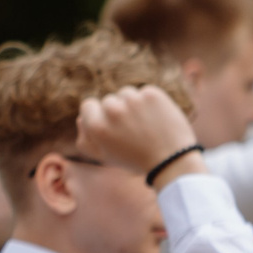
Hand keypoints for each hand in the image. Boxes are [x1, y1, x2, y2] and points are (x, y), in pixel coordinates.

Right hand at [76, 85, 200, 183]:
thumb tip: (81, 119)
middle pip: (109, 100)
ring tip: (143, 124)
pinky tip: (155, 118)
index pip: (88, 105)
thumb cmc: (134, 160)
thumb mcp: (104, 156)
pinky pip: (144, 92)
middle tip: (131, 130)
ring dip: (132, 105)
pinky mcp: (152, 94)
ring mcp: (133, 100)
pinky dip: (149, 103)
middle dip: (117, 111)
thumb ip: (85, 139)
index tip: (111, 125)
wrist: (171, 159)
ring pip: (126, 94)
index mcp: (97, 126)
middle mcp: (112, 110)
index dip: (98, 115)